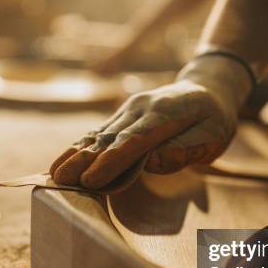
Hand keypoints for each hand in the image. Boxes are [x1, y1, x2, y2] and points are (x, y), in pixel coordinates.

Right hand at [50, 55, 251, 188]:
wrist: (207, 88)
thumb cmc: (213, 118)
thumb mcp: (213, 135)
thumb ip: (183, 148)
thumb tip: (151, 163)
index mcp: (165, 114)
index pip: (134, 141)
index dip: (111, 161)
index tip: (91, 179)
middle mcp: (141, 108)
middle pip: (109, 138)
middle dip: (82, 160)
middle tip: (59, 180)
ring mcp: (129, 109)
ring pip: (99, 134)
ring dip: (75, 154)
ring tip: (53, 173)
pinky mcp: (123, 115)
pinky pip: (99, 132)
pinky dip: (80, 146)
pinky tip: (64, 160)